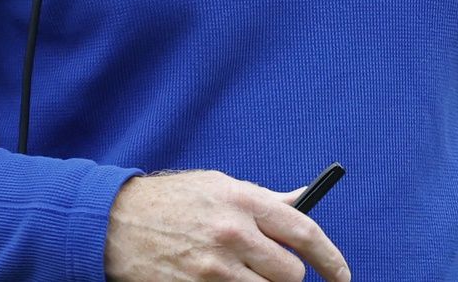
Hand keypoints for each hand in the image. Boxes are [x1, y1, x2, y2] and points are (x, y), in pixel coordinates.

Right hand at [104, 170, 350, 281]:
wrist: (115, 222)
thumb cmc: (174, 200)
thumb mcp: (220, 185)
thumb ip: (265, 199)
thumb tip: (304, 201)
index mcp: (244, 199)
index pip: (304, 232)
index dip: (331, 258)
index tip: (341, 275)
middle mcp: (233, 232)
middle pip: (290, 273)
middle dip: (286, 276)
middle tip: (270, 268)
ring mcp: (214, 266)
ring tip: (240, 272)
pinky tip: (221, 279)